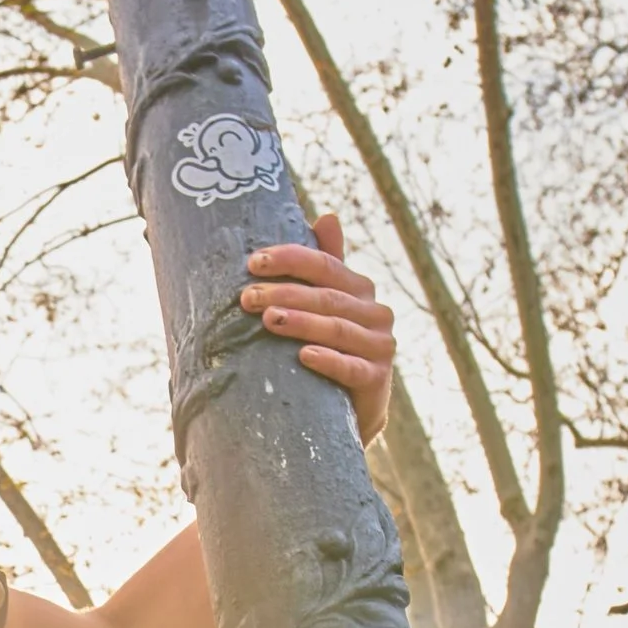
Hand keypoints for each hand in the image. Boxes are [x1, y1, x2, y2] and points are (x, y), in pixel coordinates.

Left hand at [240, 215, 394, 442]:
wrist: (349, 411)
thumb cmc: (327, 350)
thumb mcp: (323, 307)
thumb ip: (325, 266)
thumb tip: (329, 216)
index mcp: (359, 288)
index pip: (324, 264)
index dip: (290, 259)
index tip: (252, 262)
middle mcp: (376, 312)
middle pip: (326, 296)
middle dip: (284, 293)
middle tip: (247, 298)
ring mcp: (380, 346)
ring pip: (337, 329)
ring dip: (301, 322)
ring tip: (268, 320)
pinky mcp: (377, 379)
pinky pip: (351, 367)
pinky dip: (327, 361)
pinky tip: (303, 357)